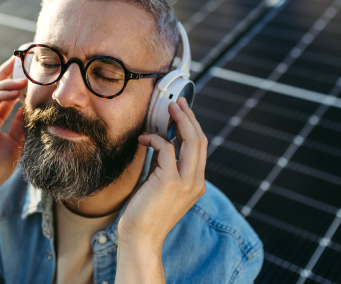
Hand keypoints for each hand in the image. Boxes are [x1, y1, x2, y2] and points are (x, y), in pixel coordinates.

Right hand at [0, 55, 26, 199]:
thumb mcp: (15, 143)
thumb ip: (20, 125)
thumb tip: (30, 108)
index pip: (3, 94)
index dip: (14, 81)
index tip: (28, 69)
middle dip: (7, 72)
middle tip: (22, 59)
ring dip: (6, 82)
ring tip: (23, 77)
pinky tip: (13, 91)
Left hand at [118, 97, 207, 250]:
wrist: (140, 237)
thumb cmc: (146, 212)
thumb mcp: (161, 184)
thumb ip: (166, 165)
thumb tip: (162, 142)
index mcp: (196, 183)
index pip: (200, 148)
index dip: (193, 126)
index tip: (183, 111)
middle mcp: (196, 182)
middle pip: (200, 140)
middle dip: (189, 117)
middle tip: (177, 103)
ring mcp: (185, 182)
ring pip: (190, 141)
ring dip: (179, 120)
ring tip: (169, 108)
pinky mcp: (170, 181)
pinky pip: (166, 148)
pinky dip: (154, 139)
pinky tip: (143, 139)